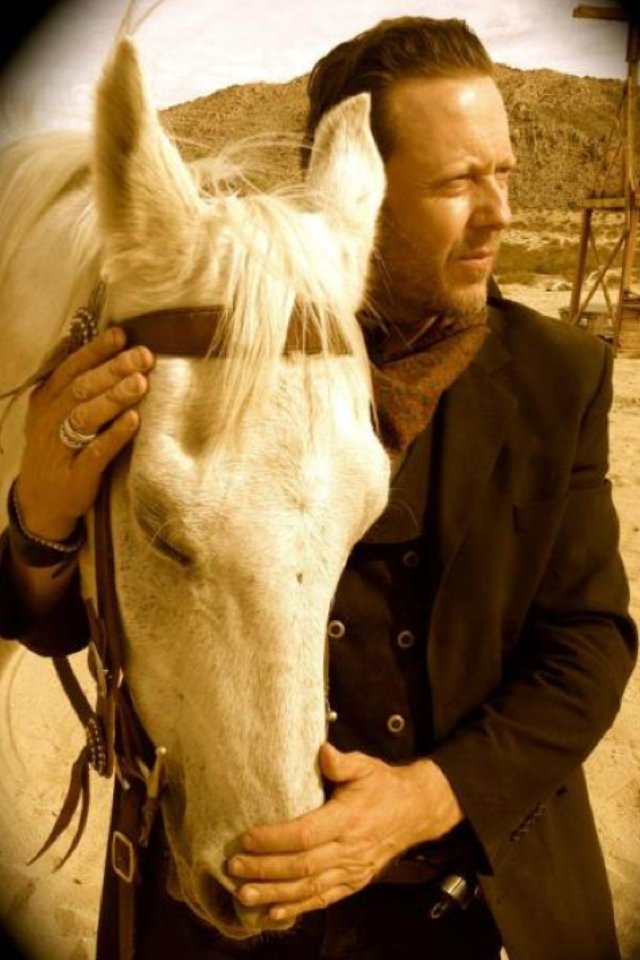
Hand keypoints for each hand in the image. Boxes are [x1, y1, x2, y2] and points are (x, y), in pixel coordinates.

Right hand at [17, 328, 153, 539]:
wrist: (40, 500)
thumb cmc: (56, 447)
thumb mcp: (52, 411)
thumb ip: (68, 379)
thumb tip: (83, 338)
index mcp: (45, 400)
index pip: (71, 368)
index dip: (96, 351)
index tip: (122, 335)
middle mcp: (50, 421)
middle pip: (81, 389)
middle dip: (113, 370)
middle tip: (142, 356)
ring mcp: (61, 448)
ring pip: (86, 416)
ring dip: (114, 398)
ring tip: (141, 382)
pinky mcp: (76, 475)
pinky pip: (96, 452)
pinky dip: (115, 435)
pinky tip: (134, 421)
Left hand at [227, 743, 462, 921]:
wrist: (416, 811)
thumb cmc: (384, 786)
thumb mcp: (366, 766)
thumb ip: (342, 762)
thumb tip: (322, 751)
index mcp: (347, 818)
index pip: (304, 834)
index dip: (273, 839)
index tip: (246, 838)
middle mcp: (348, 848)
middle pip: (301, 866)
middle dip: (264, 869)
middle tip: (234, 868)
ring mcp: (352, 870)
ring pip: (309, 887)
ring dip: (274, 894)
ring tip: (244, 895)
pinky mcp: (354, 882)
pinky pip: (324, 899)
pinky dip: (299, 907)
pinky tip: (275, 912)